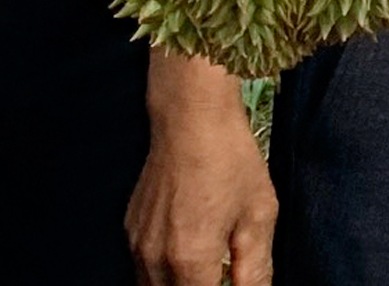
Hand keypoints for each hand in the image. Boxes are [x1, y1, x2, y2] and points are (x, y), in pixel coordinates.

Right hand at [129, 52, 273, 284]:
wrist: (190, 119)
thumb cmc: (230, 160)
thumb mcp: (258, 213)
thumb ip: (256, 267)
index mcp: (190, 259)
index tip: (231, 281)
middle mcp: (155, 259)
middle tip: (220, 275)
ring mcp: (137, 245)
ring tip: (207, 271)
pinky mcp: (130, 231)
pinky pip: (143, 269)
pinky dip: (164, 273)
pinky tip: (188, 252)